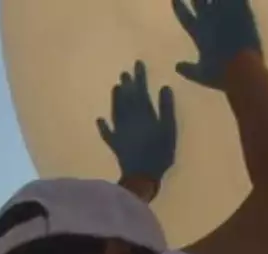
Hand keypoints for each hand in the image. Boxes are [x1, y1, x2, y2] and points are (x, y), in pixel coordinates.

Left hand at [97, 60, 176, 184]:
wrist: (142, 175)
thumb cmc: (160, 152)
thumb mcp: (169, 129)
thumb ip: (166, 108)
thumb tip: (164, 87)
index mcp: (143, 114)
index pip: (141, 90)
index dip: (140, 77)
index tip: (138, 64)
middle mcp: (129, 119)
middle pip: (127, 98)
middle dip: (127, 84)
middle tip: (125, 72)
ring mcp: (120, 131)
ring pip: (116, 111)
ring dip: (115, 99)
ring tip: (115, 87)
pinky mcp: (115, 144)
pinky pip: (108, 133)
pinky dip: (104, 126)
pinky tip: (99, 120)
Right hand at [172, 0, 262, 89]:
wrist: (243, 70)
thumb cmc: (221, 76)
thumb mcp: (201, 76)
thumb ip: (188, 70)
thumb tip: (177, 67)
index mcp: (199, 33)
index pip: (183, 15)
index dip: (179, 6)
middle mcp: (209, 20)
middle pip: (199, 1)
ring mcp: (226, 15)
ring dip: (215, 0)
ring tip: (219, 1)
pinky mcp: (242, 13)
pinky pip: (239, 0)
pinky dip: (238, 1)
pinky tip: (240, 0)